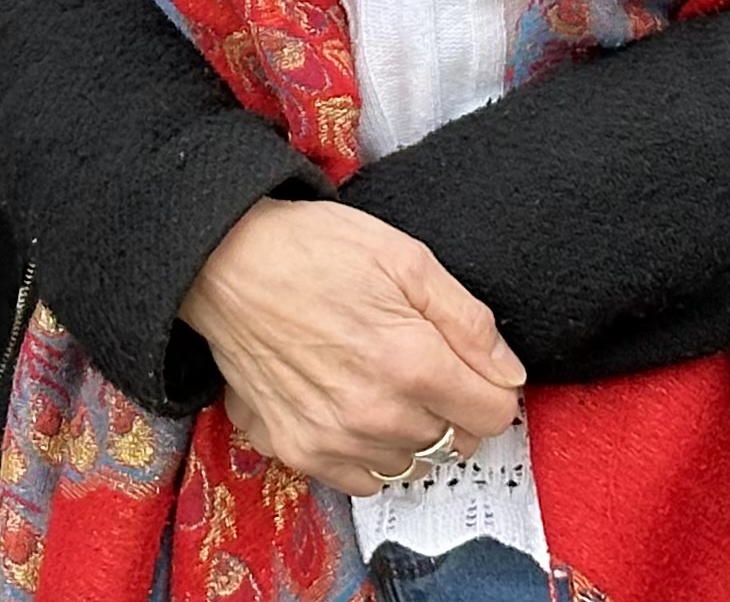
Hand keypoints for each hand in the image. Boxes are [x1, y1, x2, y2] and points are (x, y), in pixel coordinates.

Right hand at [176, 199, 525, 494]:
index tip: (466, 363)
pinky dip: (367, 450)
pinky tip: (348, 405)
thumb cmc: (311, 250)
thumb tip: (507, 372)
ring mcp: (335, 439)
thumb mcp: (405, 257)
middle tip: (415, 362)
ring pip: (412, 461)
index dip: (488, 383)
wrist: (223, 261)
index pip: (494, 413)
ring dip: (408, 431)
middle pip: (455, 441)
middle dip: (448, 405)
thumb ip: (468, 319)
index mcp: (413, 363)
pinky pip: (363, 480)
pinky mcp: (298, 450)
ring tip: (376, 380)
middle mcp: (377, 414)